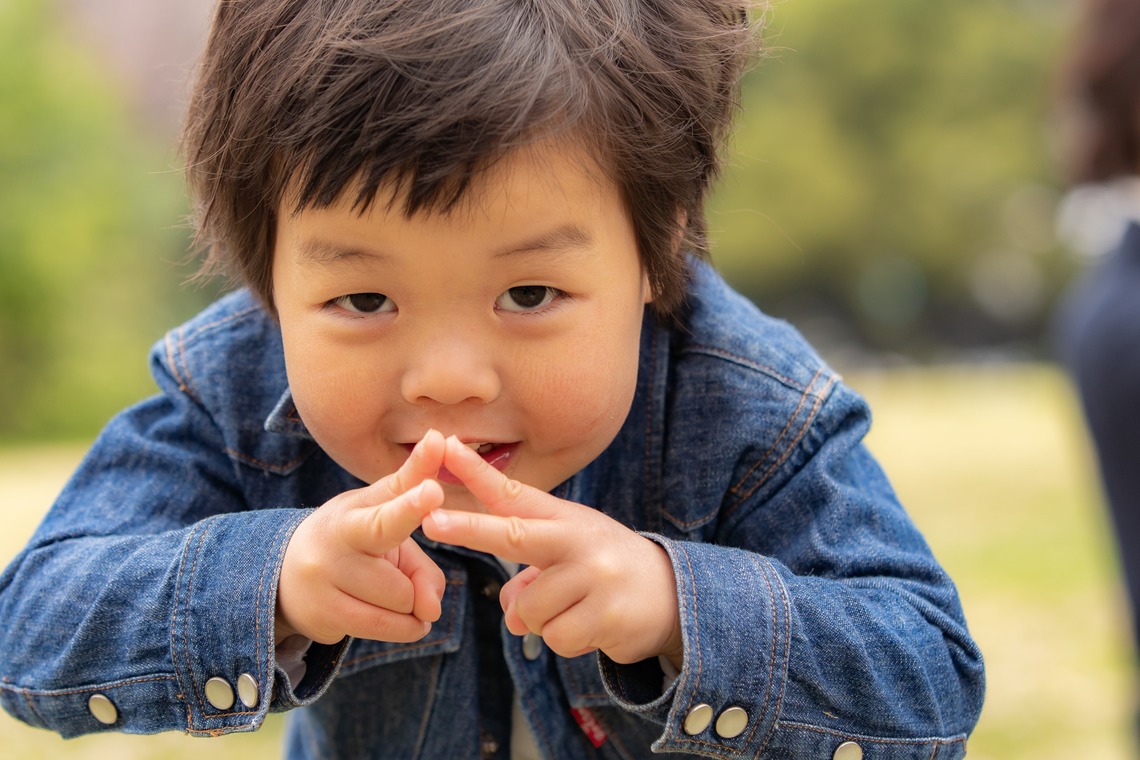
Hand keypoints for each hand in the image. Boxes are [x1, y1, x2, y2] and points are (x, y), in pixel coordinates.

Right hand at [276, 430, 447, 644]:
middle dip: (414, 584)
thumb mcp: (383, 521)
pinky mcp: (321, 615)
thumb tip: (432, 611)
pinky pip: (383, 628)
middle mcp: (333, 545)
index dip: (412, 505)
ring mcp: (322, 581)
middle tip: (398, 575)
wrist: (285, 571)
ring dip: (410, 608)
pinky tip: (397, 618)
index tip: (433, 490)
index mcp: (355, 514)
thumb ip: (424, 560)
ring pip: (399, 605)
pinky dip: (404, 627)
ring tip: (394, 595)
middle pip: (403, 582)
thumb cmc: (353, 542)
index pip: (387, 514)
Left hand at [421, 437, 682, 666]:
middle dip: (468, 529)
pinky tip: (591, 625)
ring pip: (529, 609)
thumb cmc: (605, 571)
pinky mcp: (607, 614)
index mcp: (564, 519)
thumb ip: (530, 578)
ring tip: (576, 608)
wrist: (674, 596)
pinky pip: (554, 638)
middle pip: (512, 535)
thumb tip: (512, 614)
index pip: (513, 494)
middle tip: (430, 522)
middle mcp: (579, 540)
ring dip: (542, 620)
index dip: (476, 473)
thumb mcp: (569, 561)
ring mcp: (595, 576)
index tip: (443, 448)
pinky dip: (564, 640)